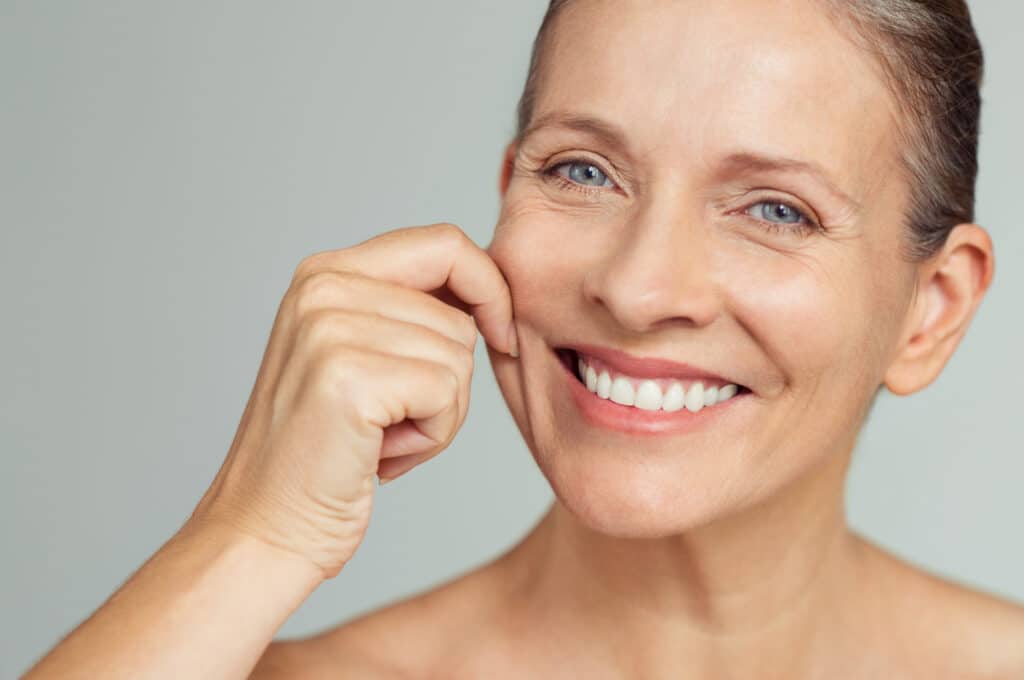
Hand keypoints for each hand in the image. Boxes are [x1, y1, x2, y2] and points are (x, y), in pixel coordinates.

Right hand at [186, 223, 516, 579]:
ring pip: (459, 357)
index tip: (500, 335)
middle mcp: (322, 286)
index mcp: (326, 272)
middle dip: (450, 379)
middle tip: (394, 420)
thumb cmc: (326, 454)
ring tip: (379, 439)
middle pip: (458, 314)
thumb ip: (410, 310)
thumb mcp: (360, 356)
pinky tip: (380, 456)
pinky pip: (448, 394)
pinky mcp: (348, 376)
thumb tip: (491, 287)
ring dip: (440, 414)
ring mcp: (330, 327)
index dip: (489, 288)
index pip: (444, 243)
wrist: (265, 529)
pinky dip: (432, 437)